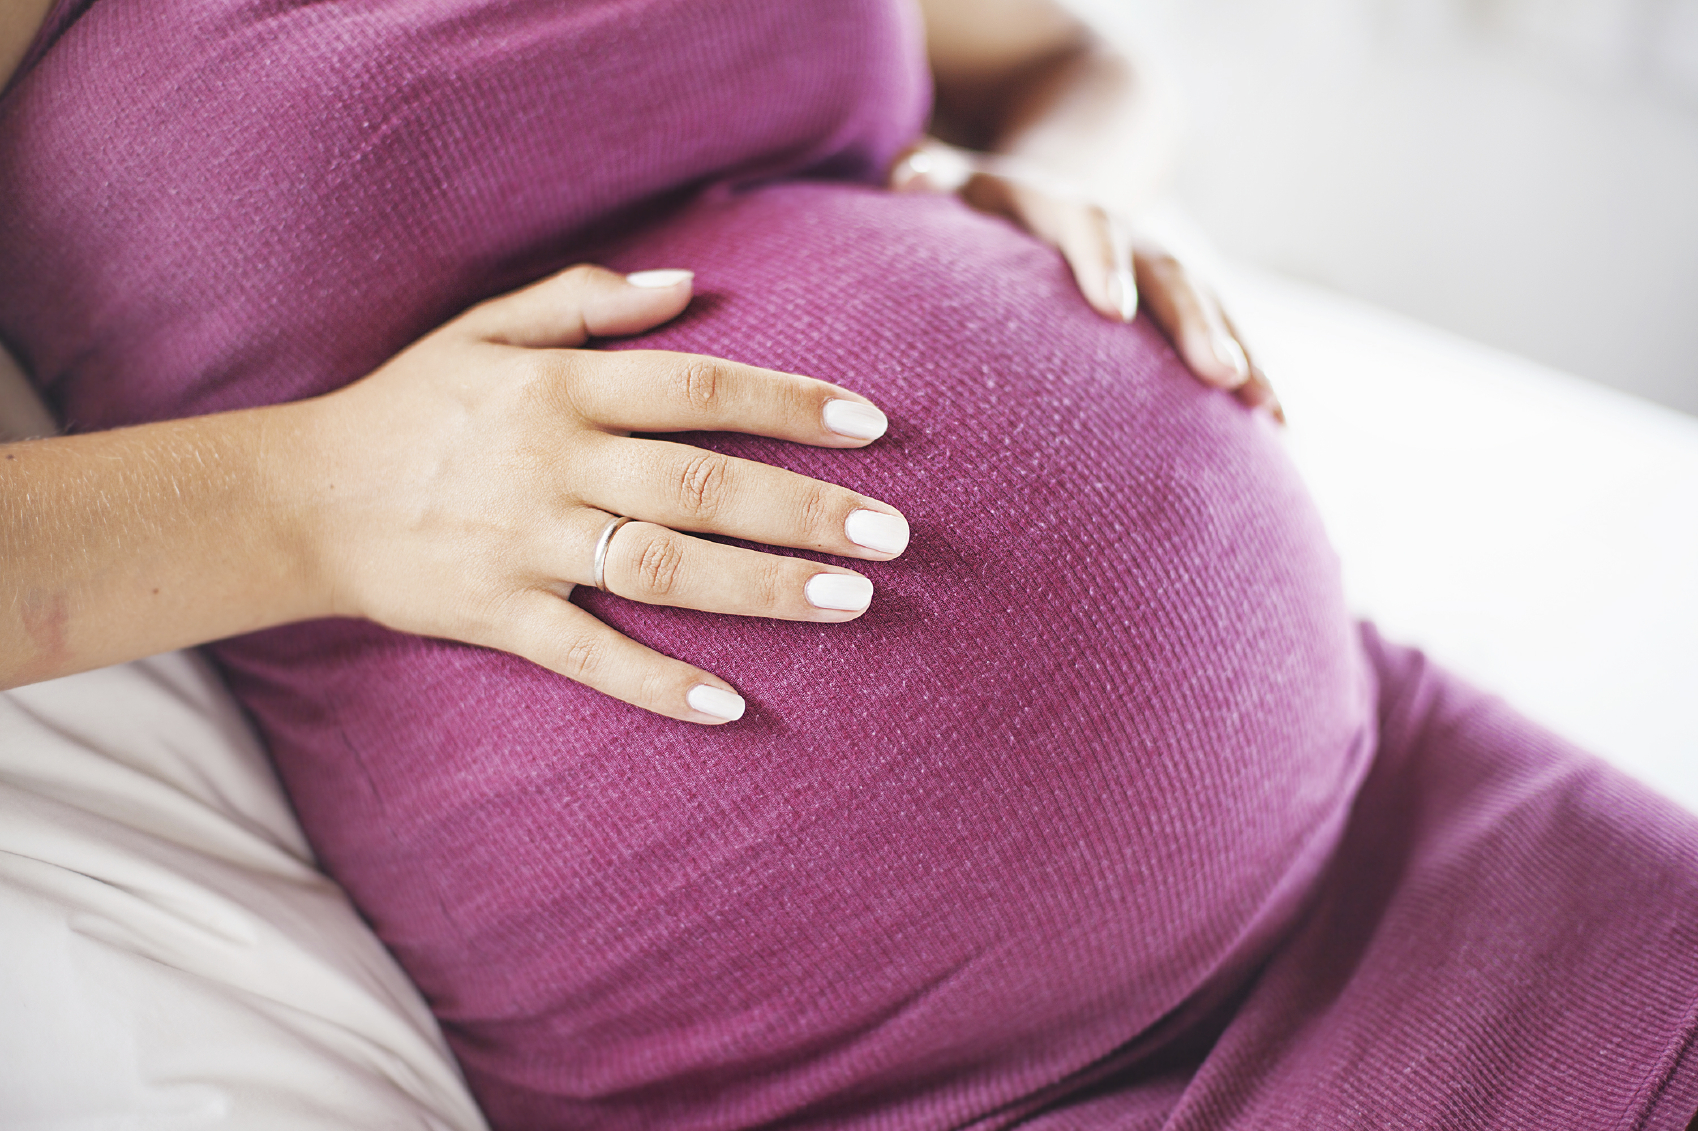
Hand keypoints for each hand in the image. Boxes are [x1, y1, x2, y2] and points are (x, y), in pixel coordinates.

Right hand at [300, 264, 907, 723]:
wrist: (299, 497)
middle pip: (703, 484)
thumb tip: (688, 284)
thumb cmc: (410, 406)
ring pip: (664, 568)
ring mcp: (527, 544)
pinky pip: (586, 656)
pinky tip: (729, 708)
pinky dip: (656, 683)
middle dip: (806, 508)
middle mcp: (555, 463)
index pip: (698, 389)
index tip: (869, 426)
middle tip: (895, 535)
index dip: (788, 403)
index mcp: (560, 389)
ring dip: (762, 588)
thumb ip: (584, 300)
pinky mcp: (497, 614)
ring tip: (852, 602)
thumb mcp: (485, 329)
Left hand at [889, 139, 1279, 419]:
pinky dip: (1257, 379)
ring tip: (1268, 411)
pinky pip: (1230, 338)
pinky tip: (1283, 430)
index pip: (1087, 226)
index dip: (1102, 261)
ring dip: (1245, 357)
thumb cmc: (992, 202)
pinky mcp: (1189, 305)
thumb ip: (931, 175)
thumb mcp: (964, 181)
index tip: (1114, 309)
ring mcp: (1165, 271)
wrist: (1071, 171)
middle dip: (1198, 324)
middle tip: (1222, 374)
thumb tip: (905, 177)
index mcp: (1068, 210)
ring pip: (1214, 309)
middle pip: (1170, 273)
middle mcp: (1130, 238)